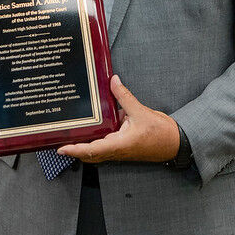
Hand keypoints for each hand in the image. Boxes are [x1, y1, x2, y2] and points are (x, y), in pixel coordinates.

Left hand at [57, 75, 180, 162]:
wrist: (175, 143)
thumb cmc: (160, 133)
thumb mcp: (140, 111)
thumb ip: (124, 96)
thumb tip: (113, 81)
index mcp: (119, 145)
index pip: (92, 150)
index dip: (75, 150)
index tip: (61, 148)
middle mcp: (116, 150)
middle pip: (90, 154)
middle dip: (75, 150)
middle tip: (59, 142)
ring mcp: (119, 150)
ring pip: (96, 151)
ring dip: (83, 146)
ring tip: (69, 135)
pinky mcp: (123, 146)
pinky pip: (105, 144)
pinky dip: (95, 139)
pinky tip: (91, 127)